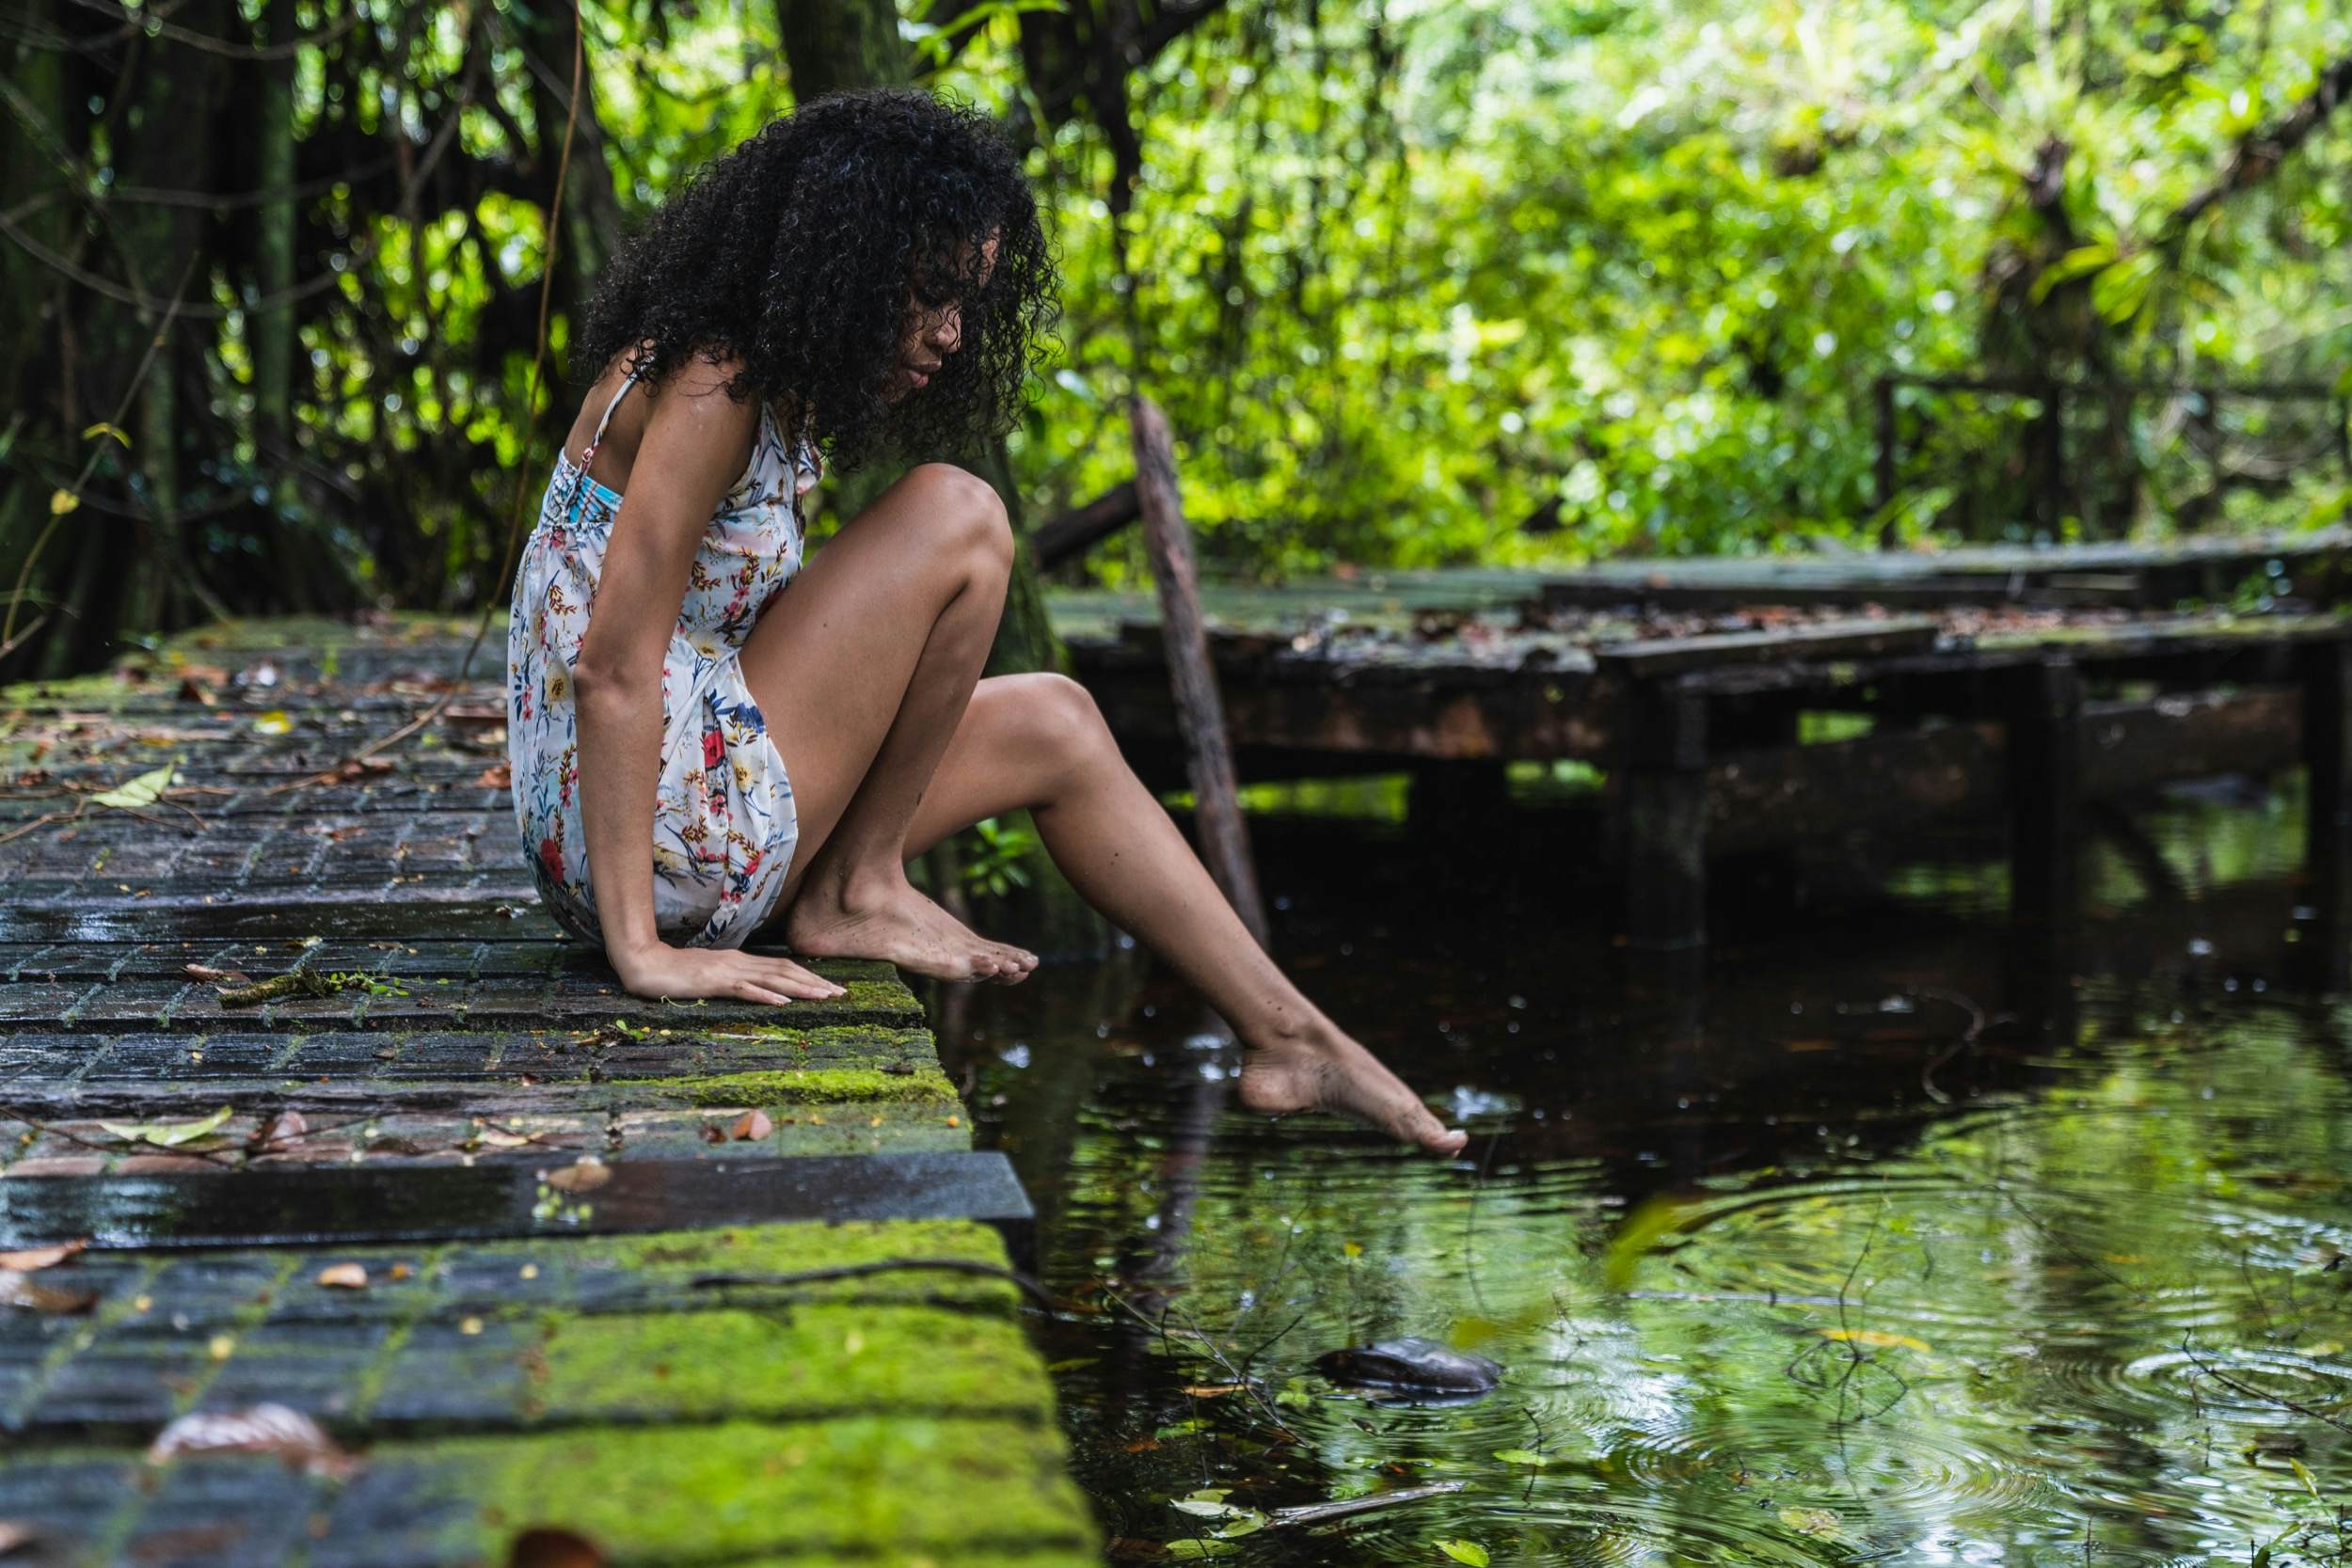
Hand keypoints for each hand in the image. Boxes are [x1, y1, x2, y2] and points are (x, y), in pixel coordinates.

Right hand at [608, 940, 846, 1005]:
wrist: (647, 964)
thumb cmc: (678, 973)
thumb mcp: (713, 975)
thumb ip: (735, 979)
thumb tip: (759, 988)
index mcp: (741, 961)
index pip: (782, 967)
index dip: (809, 976)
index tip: (830, 986)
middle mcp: (740, 962)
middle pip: (785, 971)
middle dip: (814, 982)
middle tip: (840, 993)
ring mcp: (727, 971)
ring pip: (772, 979)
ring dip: (800, 988)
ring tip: (823, 996)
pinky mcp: (713, 982)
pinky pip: (744, 989)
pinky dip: (765, 995)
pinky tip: (782, 1002)